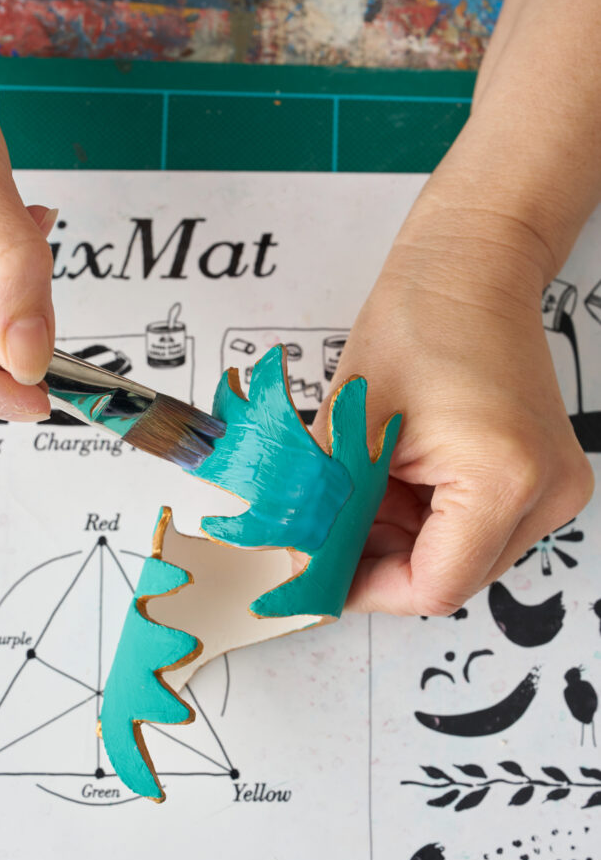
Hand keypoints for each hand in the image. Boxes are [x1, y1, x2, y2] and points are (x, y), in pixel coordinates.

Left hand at [315, 207, 593, 615]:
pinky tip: (399, 479)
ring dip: (404, 537)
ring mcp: (553, 486)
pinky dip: (429, 517)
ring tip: (369, 485)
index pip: (435, 586)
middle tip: (330, 532)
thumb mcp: (352, 428)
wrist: (469, 270)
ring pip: (462, 554)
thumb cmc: (419, 321)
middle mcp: (546, 492)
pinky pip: (479, 526)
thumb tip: (306, 566)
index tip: (324, 580)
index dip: (369, 589)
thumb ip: (327, 508)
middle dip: (382, 560)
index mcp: (504, 480)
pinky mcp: (545, 477)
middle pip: (451, 576)